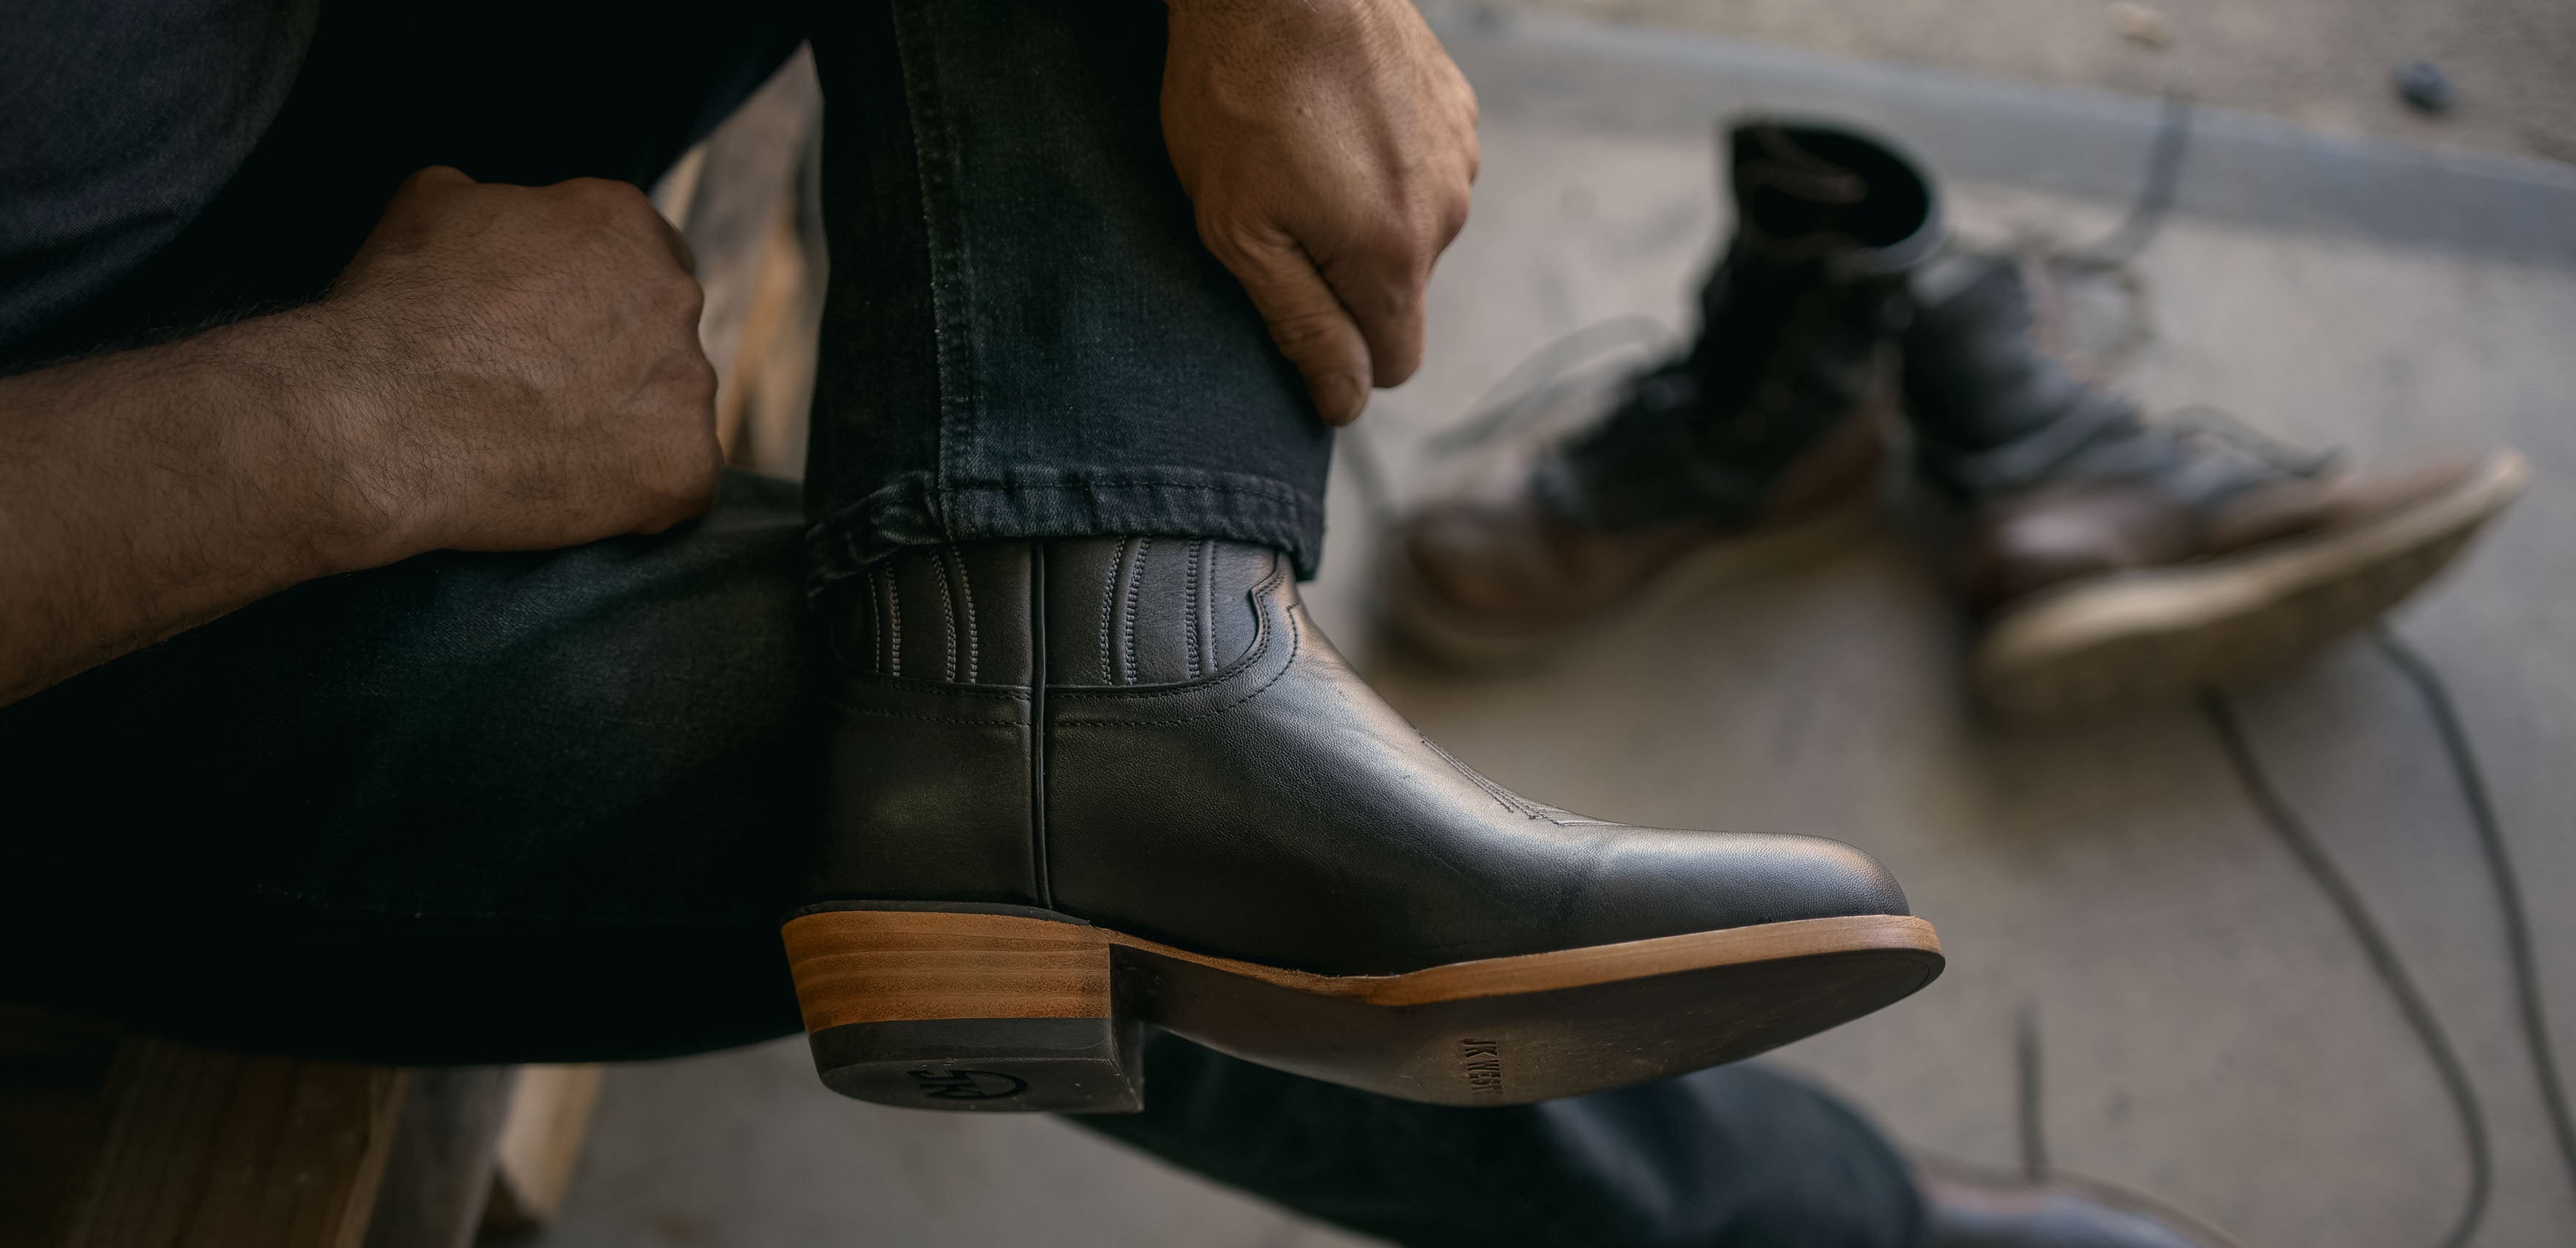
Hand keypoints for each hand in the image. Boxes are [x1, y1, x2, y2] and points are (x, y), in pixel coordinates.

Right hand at [318, 166, 721, 556]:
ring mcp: (688, 385)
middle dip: (621, 362)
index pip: (646, 258)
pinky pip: (679, 483)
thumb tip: (509, 211)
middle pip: (666, 335)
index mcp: (623, 223)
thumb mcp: (434, 202)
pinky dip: (637, 493)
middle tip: (550, 394)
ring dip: (628, 426)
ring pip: (674, 410)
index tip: (564, 335)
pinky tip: (573, 489)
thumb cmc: (396, 312)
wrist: (377, 419)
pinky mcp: (686, 467)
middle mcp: (674, 295)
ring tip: (547, 445)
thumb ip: (503, 203)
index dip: (603, 301)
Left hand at [1161, 0, 1477, 424]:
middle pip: (1397, 292)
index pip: (1394, 363)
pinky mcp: (1456, 106)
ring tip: (1299, 150)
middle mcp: (1447, 212)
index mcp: (1394, 257)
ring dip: (1361, 211)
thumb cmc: (1238, 94)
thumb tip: (1346, 404)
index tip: (1292, 307)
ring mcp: (1460, 154)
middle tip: (1274, 206)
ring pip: (1410, 227)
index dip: (1340, 354)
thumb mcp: (1240, 231)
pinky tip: (1330, 114)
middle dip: (1341, 272)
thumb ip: (1301, 326)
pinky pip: (1421, 168)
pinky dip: (1380, 159)